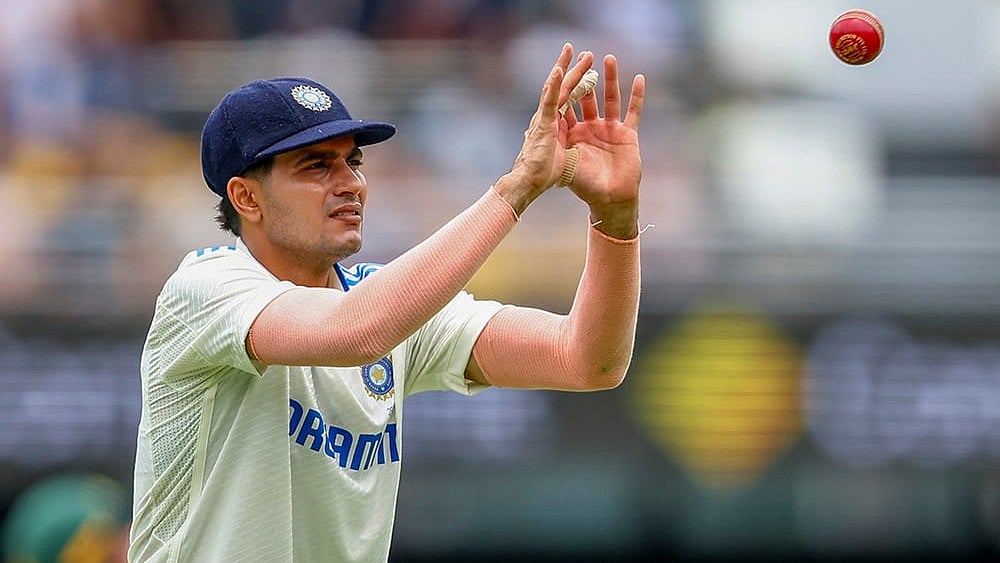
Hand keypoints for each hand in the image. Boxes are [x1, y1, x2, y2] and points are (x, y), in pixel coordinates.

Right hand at [495, 43, 595, 214]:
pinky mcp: (544, 124)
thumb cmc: (543, 174)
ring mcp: (544, 118)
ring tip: (573, 50)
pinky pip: (550, 100)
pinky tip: (560, 69)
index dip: (571, 81)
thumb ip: (566, 146)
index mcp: (553, 123)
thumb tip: (570, 147)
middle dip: (570, 67)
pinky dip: (555, 84)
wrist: (528, 184)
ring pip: (557, 87)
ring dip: (566, 68)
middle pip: (560, 86)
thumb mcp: (561, 155)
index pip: (563, 97)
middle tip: (579, 50)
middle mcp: (548, 117)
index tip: (580, 68)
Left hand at [564, 54, 645, 238]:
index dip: (564, 89)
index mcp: (573, 134)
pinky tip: (639, 78)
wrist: (609, 200)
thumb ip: (558, 145)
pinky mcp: (627, 134)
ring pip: (610, 98)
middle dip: (585, 77)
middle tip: (584, 56)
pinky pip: (633, 112)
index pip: (567, 105)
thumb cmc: (586, 186)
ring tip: (608, 58)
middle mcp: (590, 128)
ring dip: (610, 79)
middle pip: (588, 97)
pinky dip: (637, 96)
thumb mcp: (567, 163)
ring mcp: (609, 129)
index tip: (561, 68)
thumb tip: (542, 130)